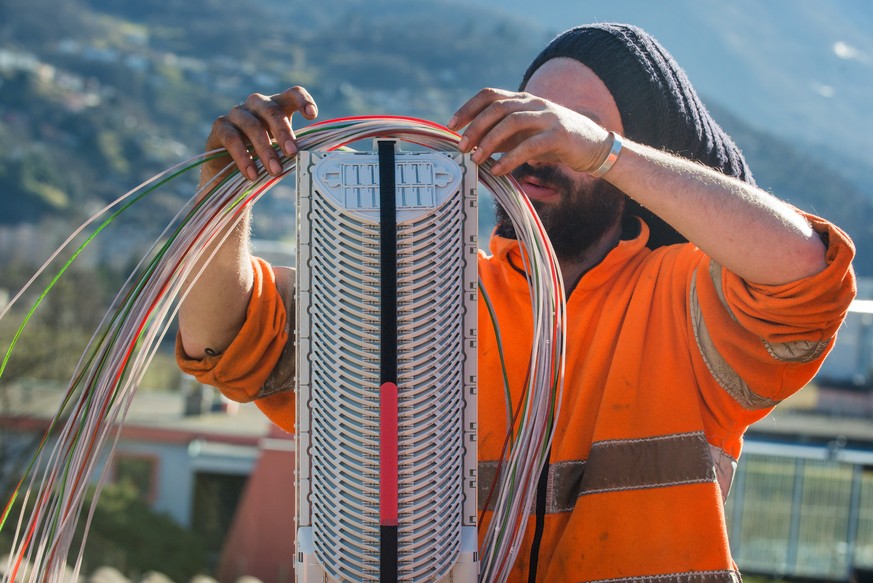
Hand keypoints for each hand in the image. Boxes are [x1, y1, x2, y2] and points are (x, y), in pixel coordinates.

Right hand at [202, 86, 318, 183]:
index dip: (303, 101)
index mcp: (277, 106)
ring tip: (275, 171)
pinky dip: (244, 158)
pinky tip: (252, 174)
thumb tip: (311, 162)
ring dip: (266, 150)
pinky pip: (233, 139)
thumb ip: (292, 150)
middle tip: (292, 153)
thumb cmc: (261, 157)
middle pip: (272, 110)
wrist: (229, 170)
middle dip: (284, 133)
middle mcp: (257, 104)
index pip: (293, 94)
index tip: (312, 115)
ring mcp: (237, 113)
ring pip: (253, 126)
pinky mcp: (220, 126)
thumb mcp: (280, 152)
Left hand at [447, 88, 611, 175]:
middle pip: (498, 107)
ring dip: (489, 142)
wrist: (596, 148)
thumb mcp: (526, 136)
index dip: (468, 108)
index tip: (451, 125)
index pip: (490, 94)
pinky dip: (510, 158)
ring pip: (511, 122)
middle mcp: (535, 103)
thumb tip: (472, 146)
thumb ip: (503, 136)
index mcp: (524, 100)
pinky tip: (498, 170)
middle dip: (475, 127)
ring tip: (476, 159)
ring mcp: (548, 117)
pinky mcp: (559, 136)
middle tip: (461, 147)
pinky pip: (530, 145)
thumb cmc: (556, 143)